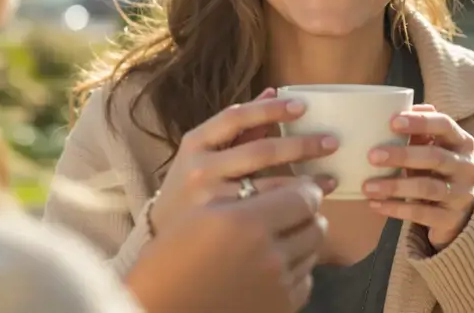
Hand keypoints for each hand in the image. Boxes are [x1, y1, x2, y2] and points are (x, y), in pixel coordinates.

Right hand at [127, 177, 327, 312]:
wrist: (158, 308)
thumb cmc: (171, 255)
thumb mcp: (201, 212)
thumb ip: (243, 190)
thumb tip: (279, 173)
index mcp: (244, 222)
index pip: (301, 196)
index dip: (307, 188)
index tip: (304, 184)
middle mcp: (266, 253)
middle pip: (315, 223)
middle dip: (310, 213)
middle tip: (298, 208)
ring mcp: (276, 284)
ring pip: (313, 251)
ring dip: (303, 238)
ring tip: (285, 234)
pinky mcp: (280, 308)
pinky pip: (305, 278)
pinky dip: (296, 268)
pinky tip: (276, 264)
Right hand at [150, 89, 338, 234]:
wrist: (164, 241)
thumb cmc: (192, 188)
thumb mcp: (206, 153)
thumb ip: (239, 128)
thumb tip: (273, 93)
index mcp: (195, 144)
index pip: (236, 117)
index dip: (271, 109)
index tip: (304, 106)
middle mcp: (200, 170)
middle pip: (260, 152)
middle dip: (301, 145)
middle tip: (332, 142)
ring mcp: (211, 203)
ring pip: (269, 189)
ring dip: (305, 184)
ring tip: (330, 180)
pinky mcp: (222, 233)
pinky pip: (268, 220)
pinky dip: (294, 213)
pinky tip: (311, 211)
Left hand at [362, 104, 473, 249]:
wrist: (464, 212)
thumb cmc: (440, 170)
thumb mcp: (435, 148)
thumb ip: (420, 132)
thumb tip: (398, 109)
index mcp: (462, 141)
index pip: (445, 125)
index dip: (420, 122)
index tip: (393, 122)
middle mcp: (466, 166)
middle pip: (434, 157)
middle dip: (402, 155)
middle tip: (372, 155)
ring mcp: (461, 194)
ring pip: (426, 187)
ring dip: (394, 186)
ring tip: (367, 186)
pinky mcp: (451, 218)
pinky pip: (422, 213)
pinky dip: (396, 208)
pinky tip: (375, 205)